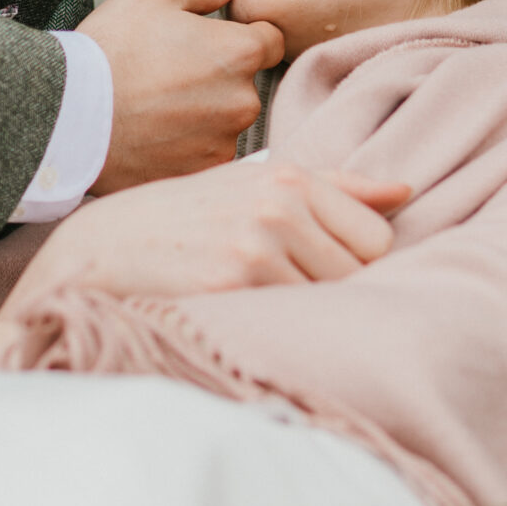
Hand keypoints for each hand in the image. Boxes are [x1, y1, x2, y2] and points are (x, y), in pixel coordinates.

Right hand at [4, 160, 410, 312]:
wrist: (100, 251)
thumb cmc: (183, 219)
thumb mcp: (250, 184)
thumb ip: (334, 187)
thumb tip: (406, 191)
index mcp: (290, 177)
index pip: (376, 238)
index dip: (350, 262)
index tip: (310, 267)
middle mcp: (279, 206)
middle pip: (360, 274)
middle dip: (329, 289)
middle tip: (276, 289)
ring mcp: (257, 247)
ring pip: (329, 302)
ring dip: (301, 312)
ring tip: (253, 301)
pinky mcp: (234, 286)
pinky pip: (293, 322)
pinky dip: (276, 328)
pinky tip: (239, 314)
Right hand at [80, 0, 283, 193]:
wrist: (69, 116)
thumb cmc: (108, 53)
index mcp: (239, 53)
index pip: (271, 40)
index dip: (245, 34)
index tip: (217, 40)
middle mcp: (242, 102)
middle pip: (246, 83)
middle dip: (218, 76)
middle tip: (171, 73)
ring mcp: (222, 143)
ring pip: (224, 121)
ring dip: (202, 113)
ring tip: (157, 105)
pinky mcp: (200, 174)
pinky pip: (204, 154)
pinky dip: (185, 145)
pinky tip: (154, 132)